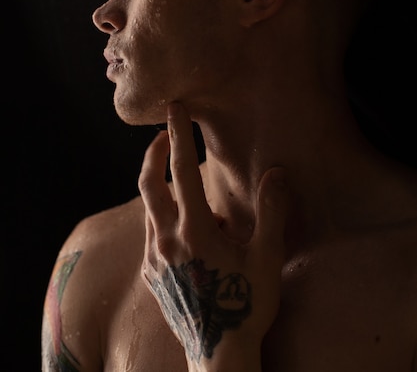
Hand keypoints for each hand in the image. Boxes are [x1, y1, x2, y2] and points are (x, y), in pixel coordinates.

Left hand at [138, 101, 287, 370]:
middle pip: (149, 182)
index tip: (175, 109)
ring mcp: (153, 257)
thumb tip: (276, 173)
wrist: (218, 351)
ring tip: (185, 183)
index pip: (181, 170)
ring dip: (160, 185)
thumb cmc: (245, 304)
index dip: (179, 136)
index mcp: (194, 230)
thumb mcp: (266, 258)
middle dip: (155, 152)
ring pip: (149, 207)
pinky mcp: (150, 273)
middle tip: (164, 132)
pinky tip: (185, 226)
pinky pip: (151, 232)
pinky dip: (163, 216)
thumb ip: (270, 212)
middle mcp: (166, 239)